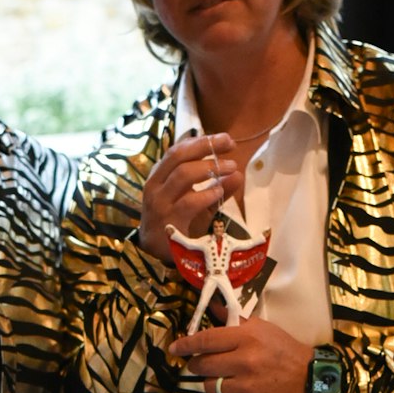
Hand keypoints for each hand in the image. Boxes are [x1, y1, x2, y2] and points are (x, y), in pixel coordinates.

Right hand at [138, 133, 243, 259]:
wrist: (157, 254)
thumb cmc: (177, 224)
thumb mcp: (200, 204)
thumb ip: (216, 188)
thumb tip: (237, 174)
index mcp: (160, 176)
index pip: (178, 150)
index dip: (201, 141)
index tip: (224, 139)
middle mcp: (156, 186)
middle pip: (178, 156)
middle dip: (205, 146)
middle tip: (229, 143)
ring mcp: (159, 203)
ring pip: (182, 174)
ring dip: (209, 168)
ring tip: (231, 167)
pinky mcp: (167, 221)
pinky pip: (188, 202)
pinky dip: (206, 195)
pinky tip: (219, 191)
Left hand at [169, 317, 311, 392]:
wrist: (311, 380)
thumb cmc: (285, 351)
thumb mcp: (263, 329)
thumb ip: (235, 321)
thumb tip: (211, 307)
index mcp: (247, 338)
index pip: (206, 340)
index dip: (186, 345)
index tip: (175, 348)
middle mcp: (243, 362)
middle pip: (202, 365)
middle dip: (198, 365)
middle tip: (204, 365)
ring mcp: (245, 387)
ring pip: (209, 387)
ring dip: (212, 384)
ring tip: (225, 380)